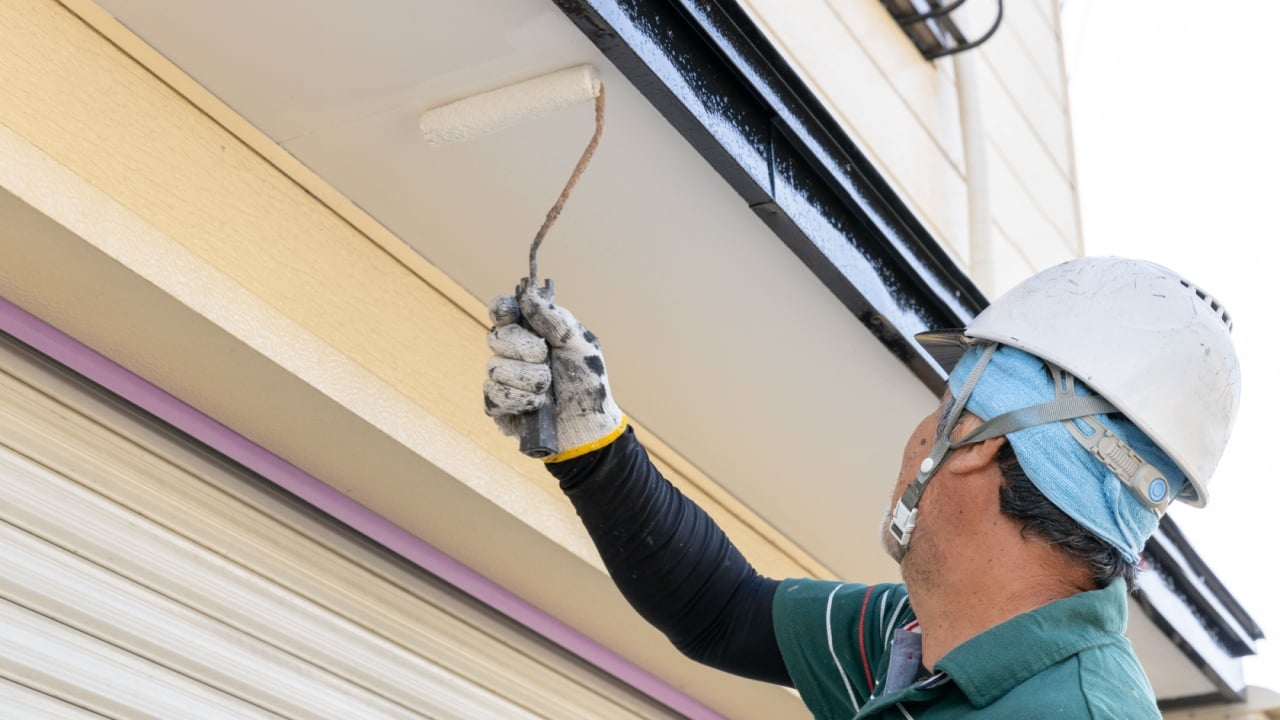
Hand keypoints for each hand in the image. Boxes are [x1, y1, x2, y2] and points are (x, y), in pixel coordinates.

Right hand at [484, 291, 624, 460]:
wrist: (589, 425)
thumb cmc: (588, 383)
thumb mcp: (580, 343)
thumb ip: (555, 318)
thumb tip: (527, 294)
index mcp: (532, 332)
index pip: (504, 311)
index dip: (502, 308)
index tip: (511, 313)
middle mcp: (513, 353)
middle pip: (496, 336)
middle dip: (524, 349)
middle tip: (546, 359)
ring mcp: (504, 379)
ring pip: (495, 367)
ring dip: (529, 378)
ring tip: (548, 388)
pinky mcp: (499, 406)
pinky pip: (493, 394)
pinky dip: (520, 399)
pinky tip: (537, 405)